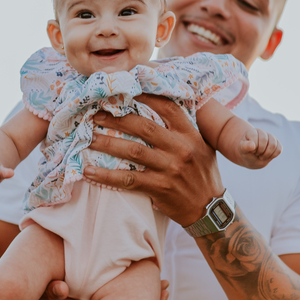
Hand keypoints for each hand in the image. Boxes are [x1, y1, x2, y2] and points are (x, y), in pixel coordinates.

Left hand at [84, 94, 222, 225]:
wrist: (209, 209)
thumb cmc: (203, 174)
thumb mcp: (202, 146)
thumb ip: (184, 129)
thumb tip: (162, 108)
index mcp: (190, 135)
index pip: (167, 108)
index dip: (145, 96)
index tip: (124, 90)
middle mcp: (181, 149)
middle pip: (144, 127)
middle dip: (118, 118)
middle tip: (96, 115)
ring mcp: (170, 169)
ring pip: (133, 151)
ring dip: (108, 143)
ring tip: (89, 139)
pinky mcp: (160, 188)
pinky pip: (128, 179)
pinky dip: (107, 176)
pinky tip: (89, 171)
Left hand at [237, 127, 281, 168]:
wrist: (252, 159)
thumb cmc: (246, 153)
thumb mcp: (242, 150)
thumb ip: (245, 147)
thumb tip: (253, 145)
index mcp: (252, 132)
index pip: (254, 137)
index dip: (252, 147)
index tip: (250, 150)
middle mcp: (262, 132)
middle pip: (264, 140)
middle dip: (259, 150)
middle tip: (256, 153)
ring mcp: (271, 137)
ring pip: (273, 144)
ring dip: (266, 154)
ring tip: (261, 155)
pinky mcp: (277, 143)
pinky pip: (279, 149)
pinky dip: (272, 155)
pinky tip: (267, 155)